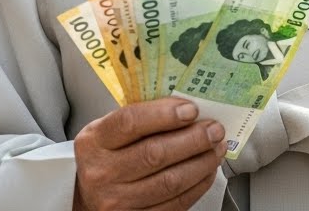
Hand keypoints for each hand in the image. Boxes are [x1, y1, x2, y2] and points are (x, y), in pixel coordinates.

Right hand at [74, 97, 226, 210]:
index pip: (130, 122)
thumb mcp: (112, 131)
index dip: (164, 115)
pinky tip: (207, 170)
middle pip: (155, 153)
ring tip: (216, 148)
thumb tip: (189, 107)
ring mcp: (117, 200)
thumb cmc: (109, 155)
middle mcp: (101, 173)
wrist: (91, 195)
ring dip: (201, 162)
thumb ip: (144, 116)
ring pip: (170, 181)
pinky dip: (198, 185)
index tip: (191, 109)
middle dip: (193, 139)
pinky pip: (175, 203)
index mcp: (94, 141)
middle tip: (215, 129)